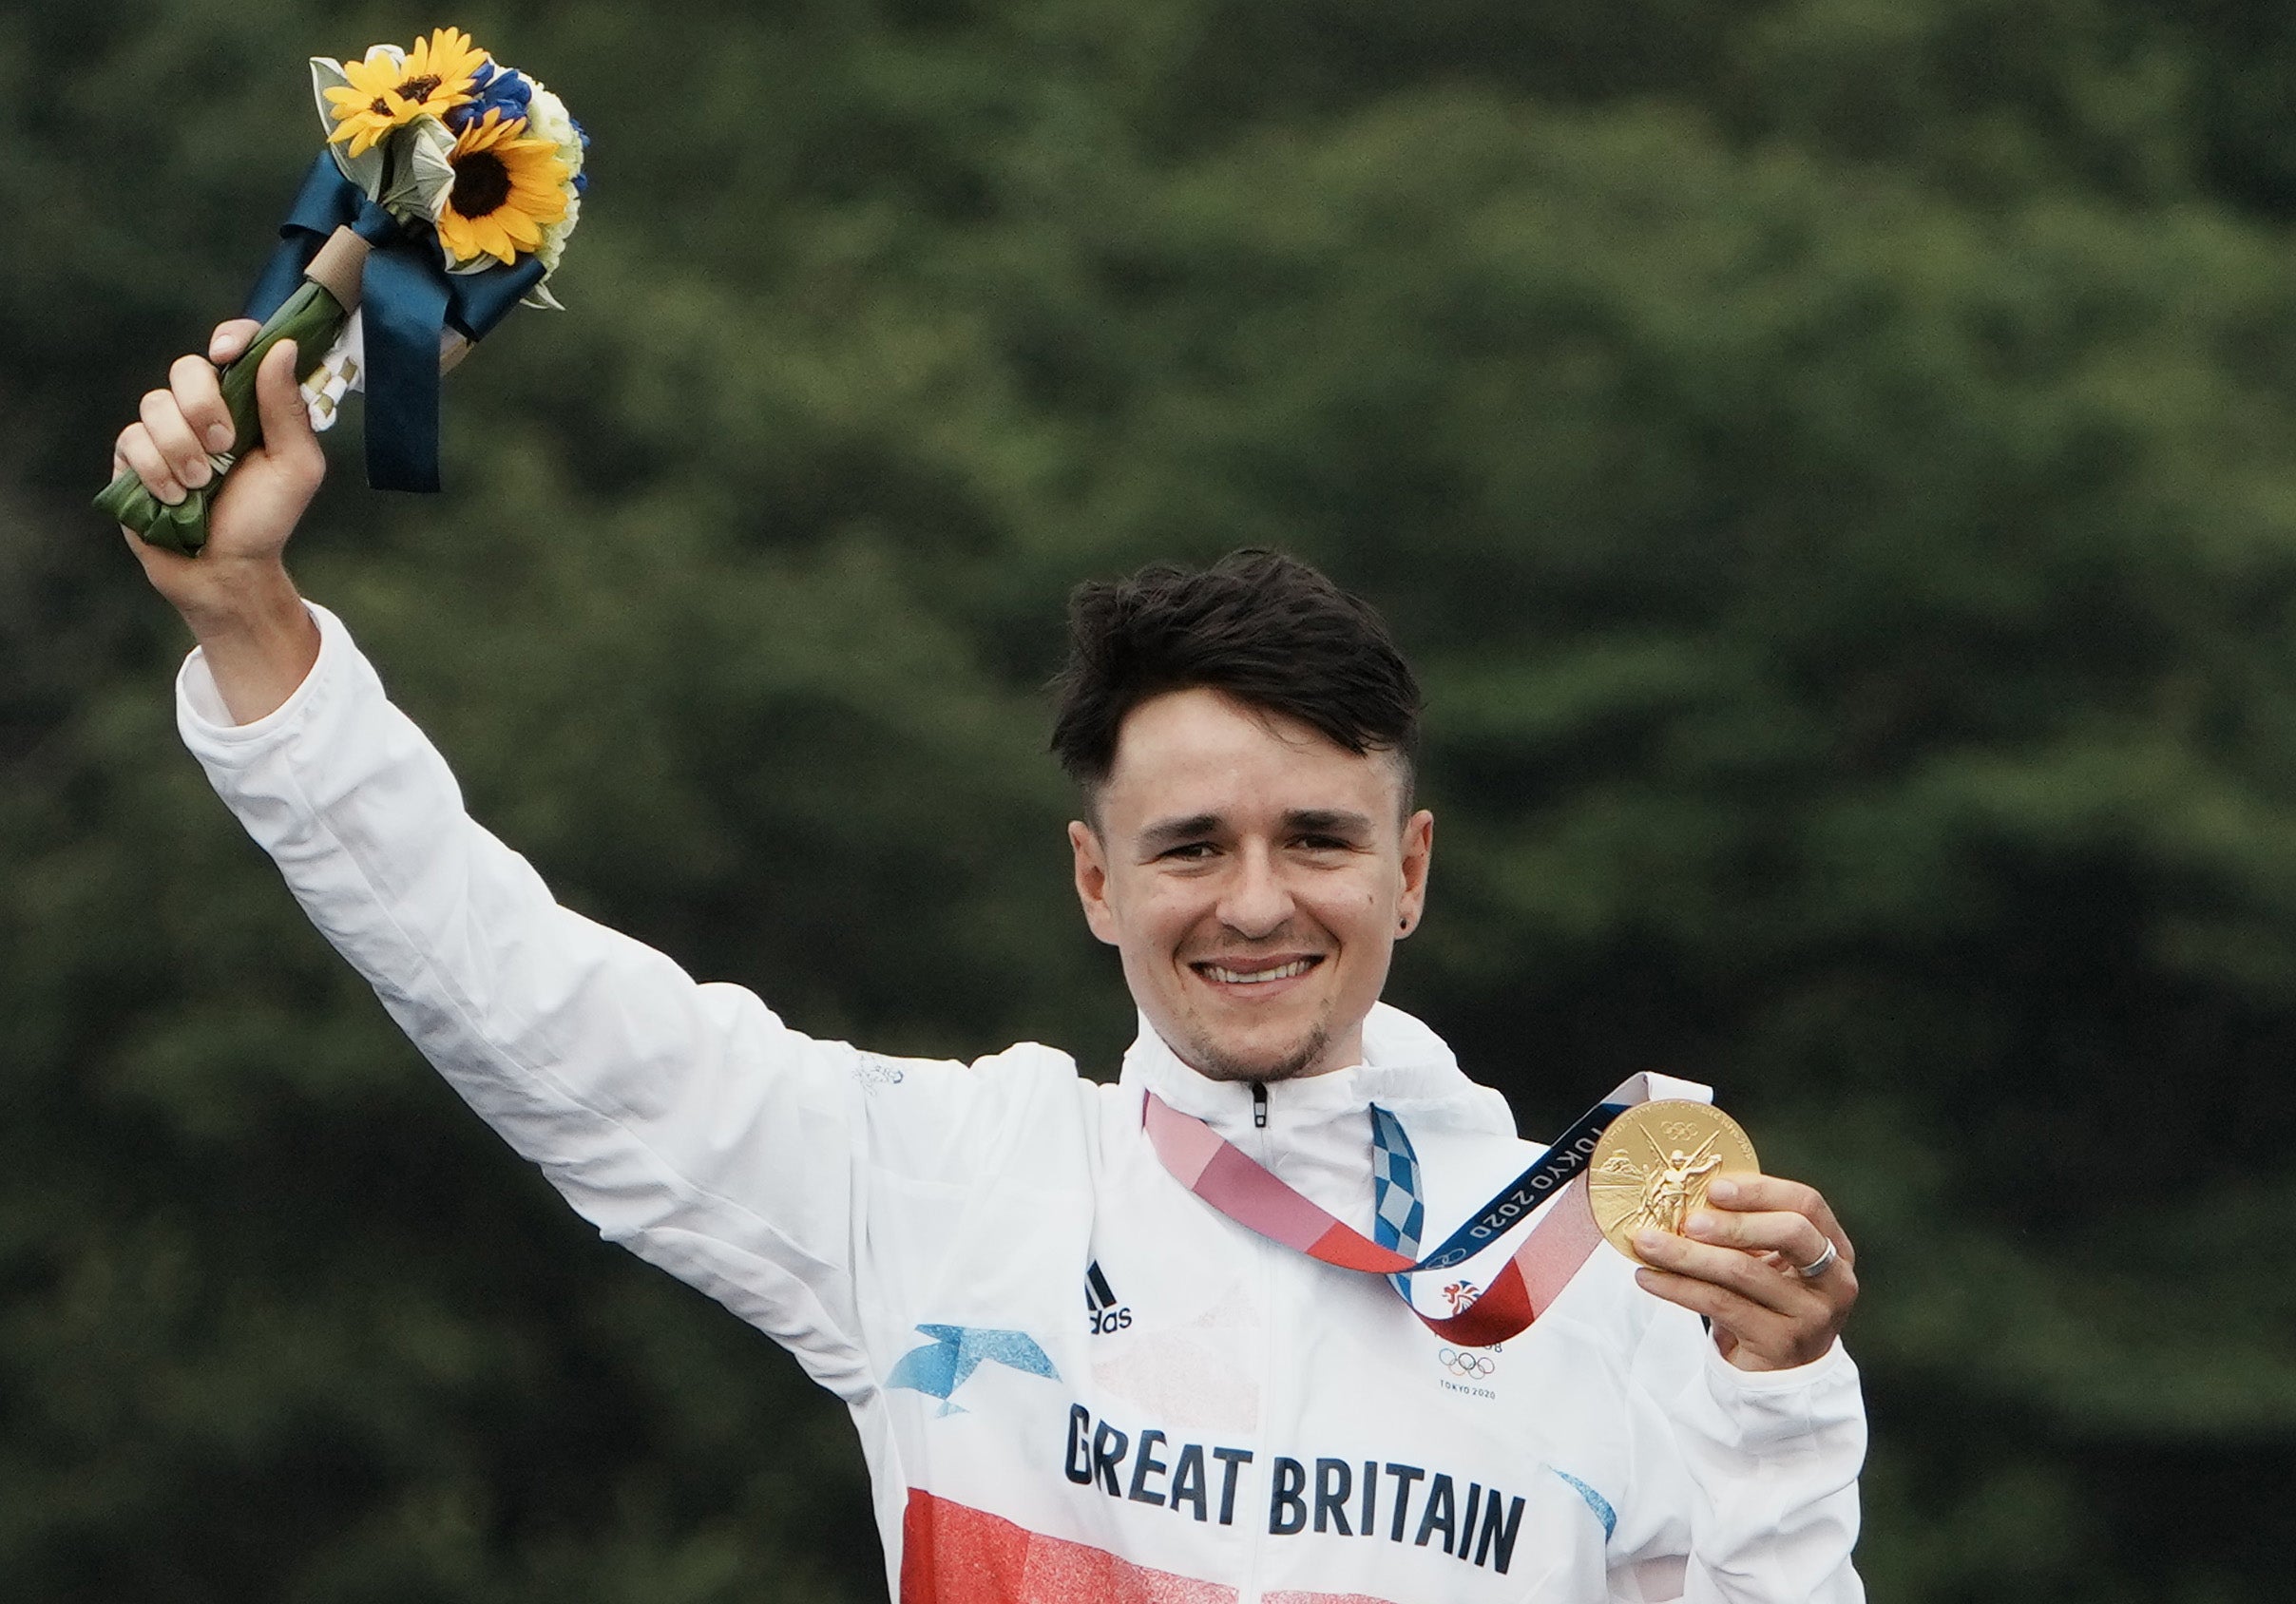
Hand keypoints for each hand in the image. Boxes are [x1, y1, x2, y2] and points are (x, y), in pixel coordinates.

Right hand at [113, 318, 325, 619]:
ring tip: (203, 485)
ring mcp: (165, 431)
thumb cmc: (266, 519)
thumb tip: (284, 346)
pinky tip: (176, 498)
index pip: (237, 348)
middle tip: (225, 445)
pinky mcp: (133, 457)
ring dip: (182, 448)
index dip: (231, 338)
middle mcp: (204, 410)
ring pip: (155, 403)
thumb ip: (288, 408)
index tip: (226, 354)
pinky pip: (132, 439)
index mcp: (248, 404)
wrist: (225, 570)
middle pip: (187, 368)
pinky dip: (158, 471)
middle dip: (203, 405)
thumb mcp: (296, 466)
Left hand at [1631, 1174, 1857, 1371]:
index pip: (1806, 1205)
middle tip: (1686, 1220)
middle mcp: (1833, 1281)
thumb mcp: (1768, 1263)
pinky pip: (1721, 1305)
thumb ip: (1744, 1228)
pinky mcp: (1781, 1344)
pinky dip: (1679, 1287)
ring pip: (1744, 1272)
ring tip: (1647, 1243)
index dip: (1761, 1191)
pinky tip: (1648, 1278)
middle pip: (1790, 1234)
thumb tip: (1685, 1192)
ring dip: (1688, 1254)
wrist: (1777, 1375)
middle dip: (1733, 1223)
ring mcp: (1812, 1315)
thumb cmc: (1766, 1304)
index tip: (1714, 1188)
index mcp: (1835, 1248)